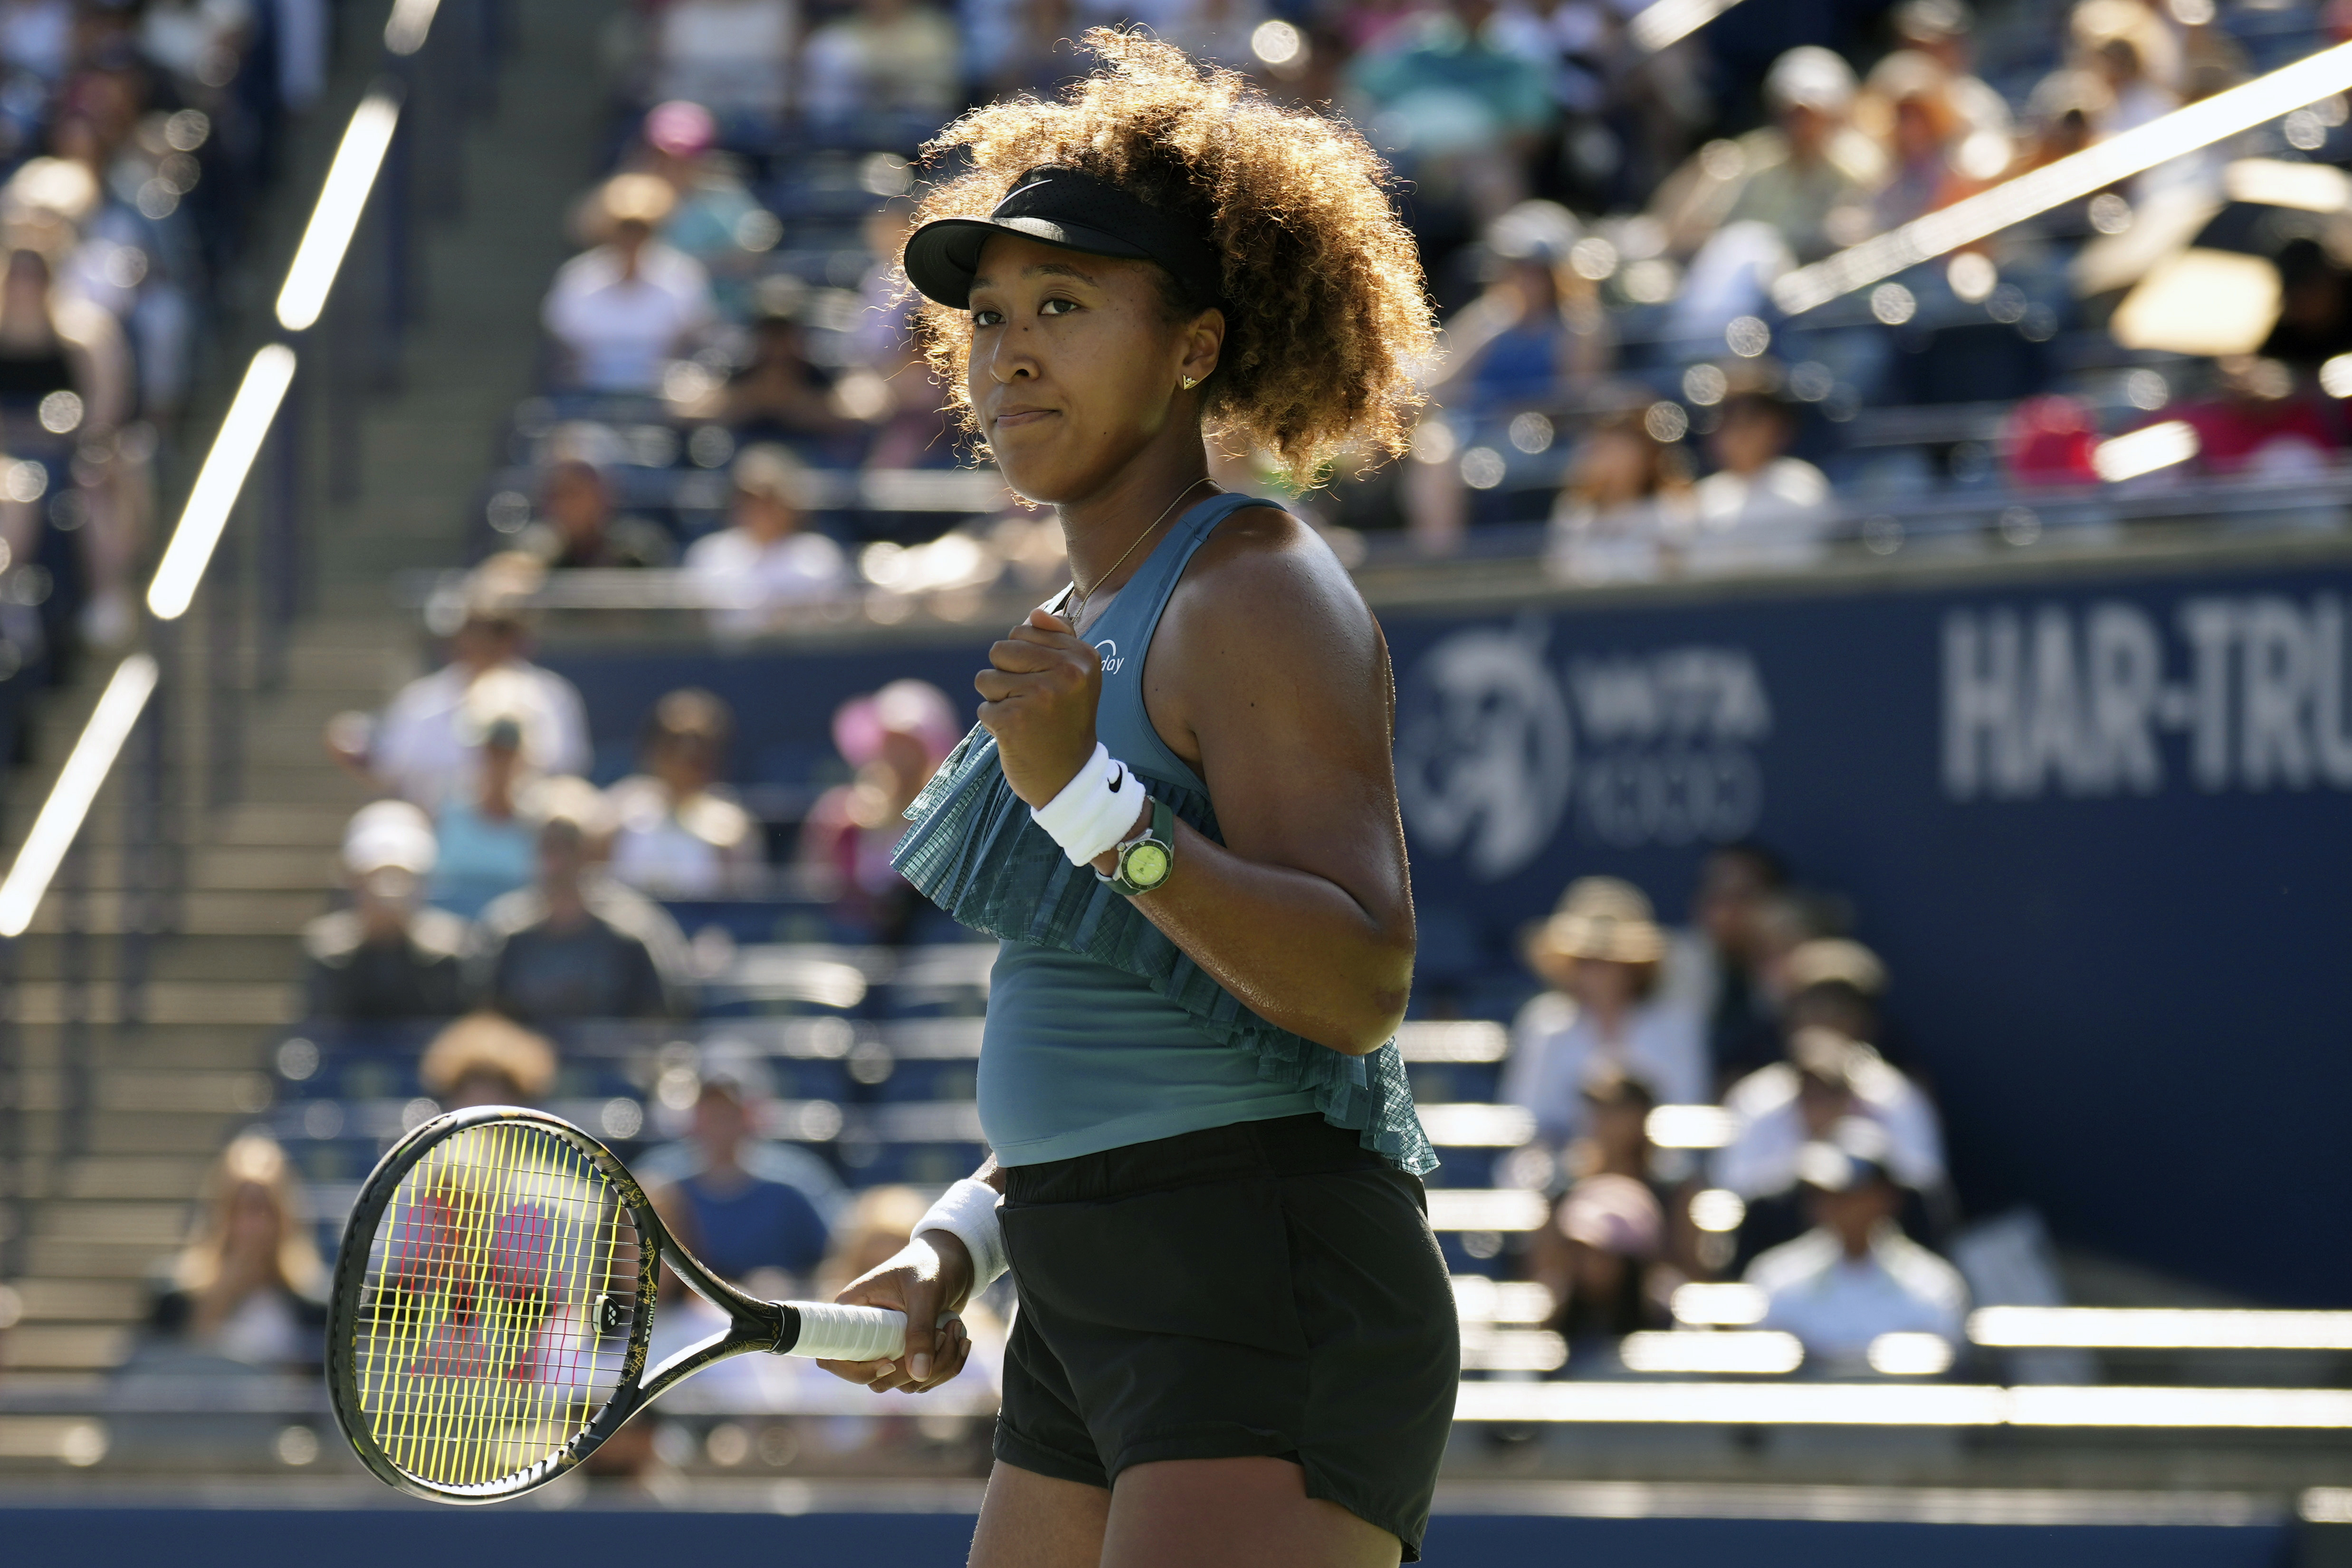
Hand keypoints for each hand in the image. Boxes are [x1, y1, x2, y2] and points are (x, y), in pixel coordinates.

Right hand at [815, 1231, 974, 1392]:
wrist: (954, 1260)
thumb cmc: (931, 1264)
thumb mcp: (924, 1292)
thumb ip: (919, 1330)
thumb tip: (919, 1376)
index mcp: (852, 1312)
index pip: (833, 1357)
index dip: (857, 1371)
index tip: (890, 1363)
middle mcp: (865, 1335)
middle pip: (876, 1379)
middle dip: (915, 1368)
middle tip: (944, 1333)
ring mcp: (889, 1348)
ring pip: (905, 1382)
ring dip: (939, 1366)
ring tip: (956, 1329)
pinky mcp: (911, 1355)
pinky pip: (925, 1379)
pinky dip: (948, 1366)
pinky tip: (962, 1340)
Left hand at [976, 607, 1100, 806]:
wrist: (1069, 779)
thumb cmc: (1067, 723)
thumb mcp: (1076, 678)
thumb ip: (1058, 640)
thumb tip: (1034, 613)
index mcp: (1082, 657)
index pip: (1023, 630)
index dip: (1023, 659)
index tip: (1046, 684)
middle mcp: (1065, 673)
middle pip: (1000, 650)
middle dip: (1005, 675)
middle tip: (1031, 703)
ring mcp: (1039, 696)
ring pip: (986, 678)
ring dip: (997, 699)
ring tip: (1024, 718)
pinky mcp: (1013, 719)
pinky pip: (984, 707)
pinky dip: (994, 724)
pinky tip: (1017, 736)